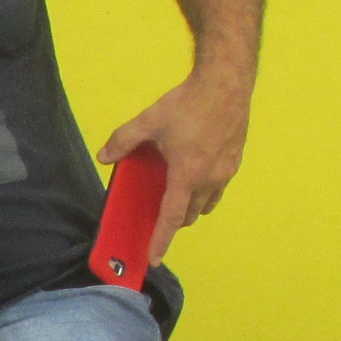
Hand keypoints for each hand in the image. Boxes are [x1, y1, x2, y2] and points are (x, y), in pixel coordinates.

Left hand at [97, 71, 248, 264]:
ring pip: (208, 203)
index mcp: (187, 175)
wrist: (227, 82)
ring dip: (193, 207)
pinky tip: (195, 173)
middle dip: (175, 221)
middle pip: (191, 214)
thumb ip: (124, 141)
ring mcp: (226, 170)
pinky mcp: (235, 159)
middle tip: (159, 217)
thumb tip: (104, 156)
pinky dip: (206, 190)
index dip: (161, 240)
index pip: (172, 218)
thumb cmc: (189, 103)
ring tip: (177, 196)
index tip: (154, 258)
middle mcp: (210, 178)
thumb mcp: (149, 121)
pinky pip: (219, 186)